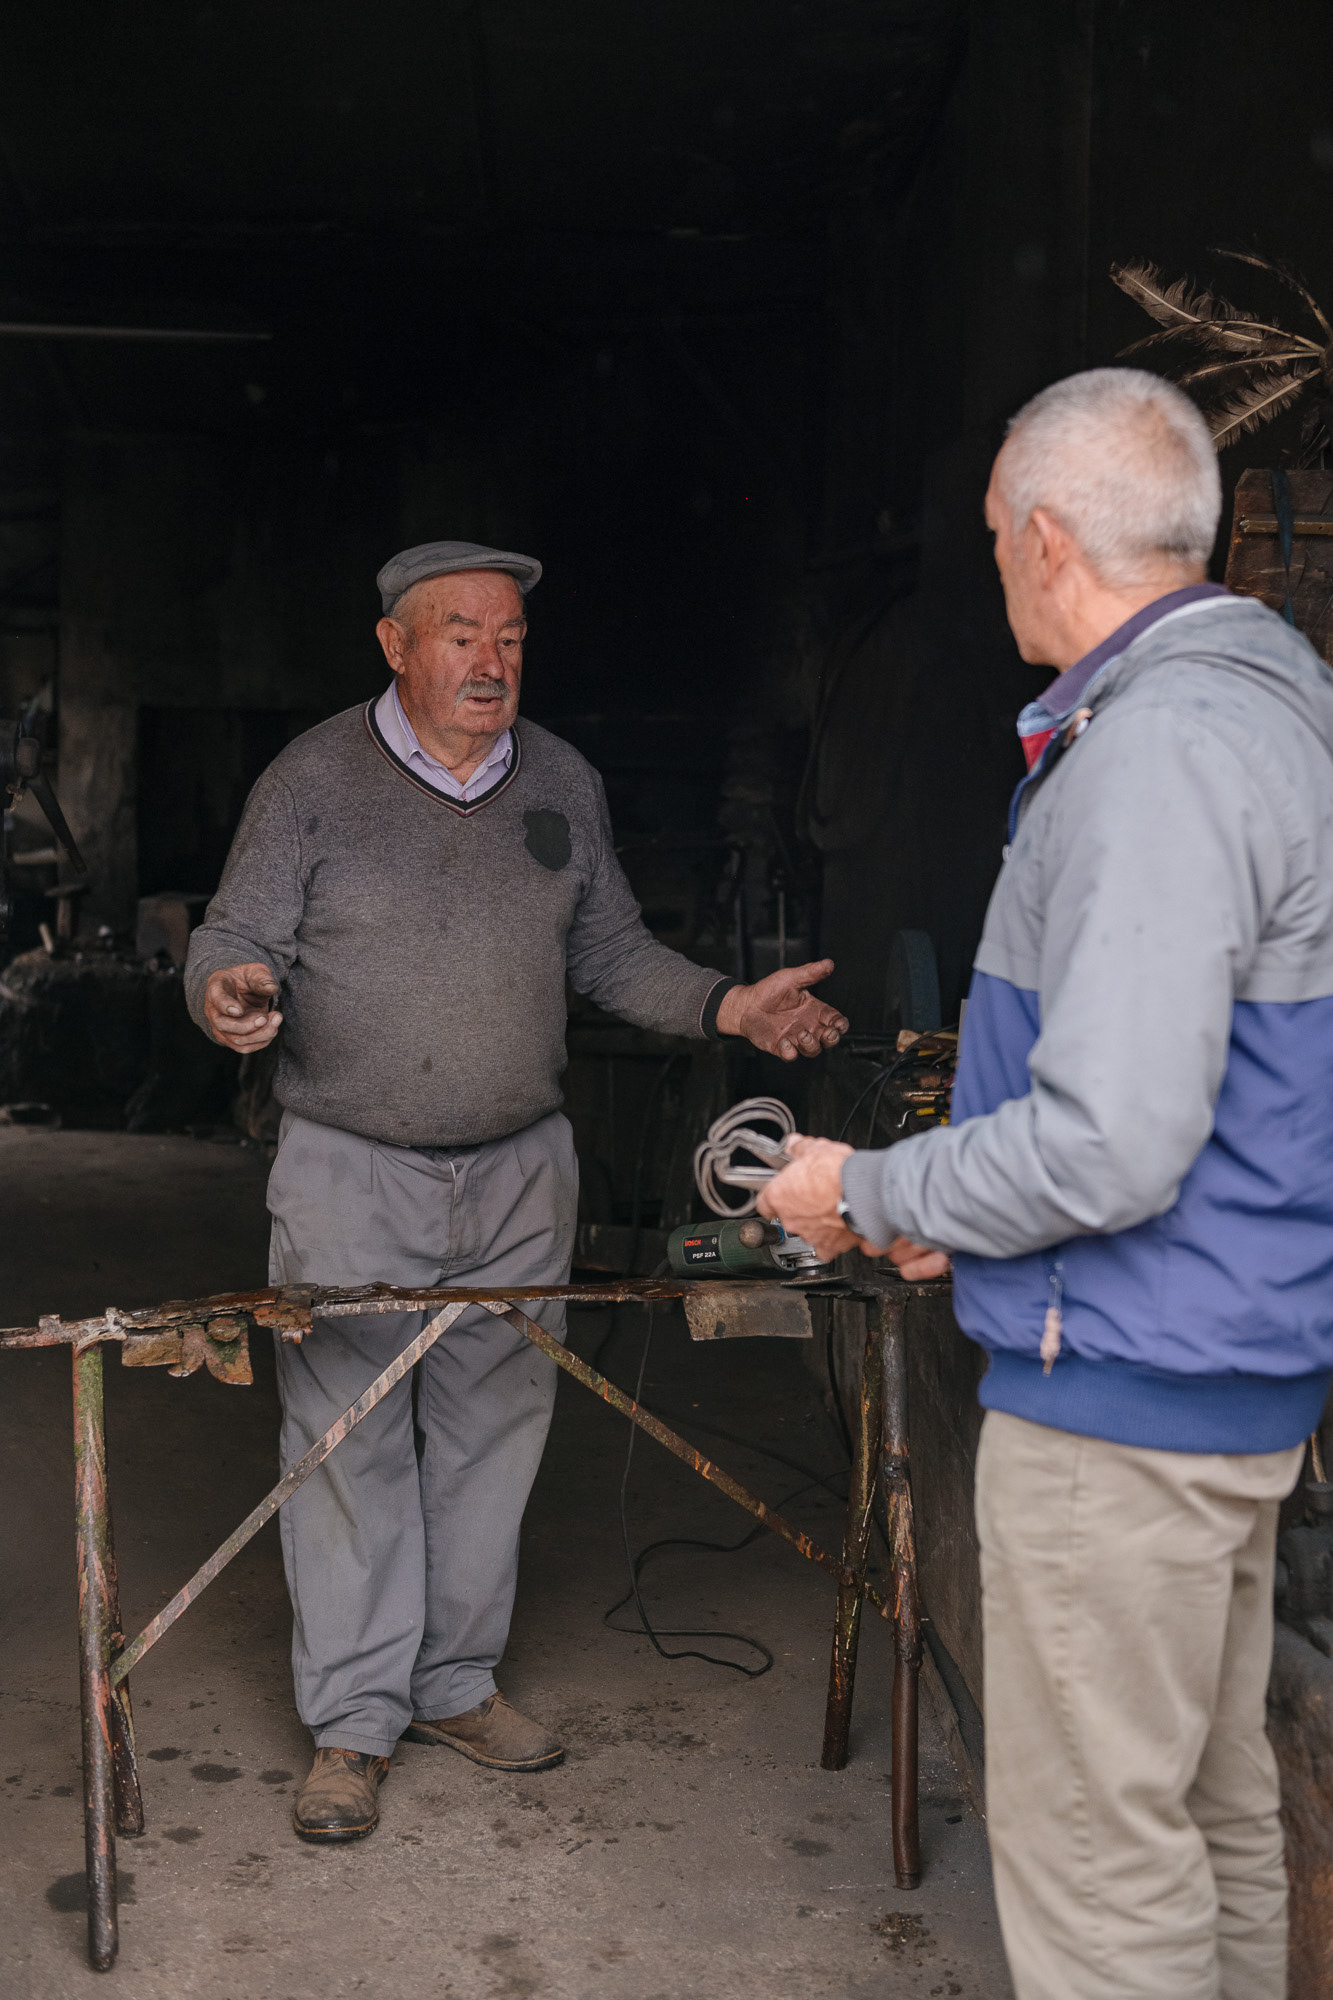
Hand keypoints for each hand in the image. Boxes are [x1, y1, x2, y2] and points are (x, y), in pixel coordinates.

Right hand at [204, 963, 282, 1053]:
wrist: (242, 991)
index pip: (217, 999)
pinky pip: (245, 1047)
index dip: (226, 1006)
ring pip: (236, 1040)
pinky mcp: (231, 1038)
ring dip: (260, 1034)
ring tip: (276, 1018)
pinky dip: (262, 1041)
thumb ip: (261, 978)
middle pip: (223, 1025)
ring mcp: (220, 1027)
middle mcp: (213, 1010)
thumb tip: (271, 988)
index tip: (239, 1010)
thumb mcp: (254, 971)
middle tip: (264, 1017)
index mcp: (216, 987)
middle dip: (247, 1025)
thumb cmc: (246, 979)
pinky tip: (272, 1028)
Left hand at [715, 959, 848, 1060]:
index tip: (838, 1024)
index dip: (841, 1024)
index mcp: (814, 1010)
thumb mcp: (790, 978)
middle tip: (827, 1033)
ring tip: (802, 1034)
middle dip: (832, 1039)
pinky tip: (785, 1042)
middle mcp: (808, 1026)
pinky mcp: (781, 1047)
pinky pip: (790, 1055)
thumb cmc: (769, 990)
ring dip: (812, 1045)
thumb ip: (810, 973)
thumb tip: (829, 963)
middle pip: (829, 1039)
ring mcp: (795, 1038)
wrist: (746, 1004)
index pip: (835, 1020)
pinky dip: (790, 1053)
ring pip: (813, 1050)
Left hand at [757, 1134, 951, 1276]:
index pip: (765, 1202)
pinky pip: (826, 1248)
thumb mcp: (815, 1149)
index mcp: (779, 1196)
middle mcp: (791, 1220)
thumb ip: (801, 1148)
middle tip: (815, 1195)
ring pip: (808, 1232)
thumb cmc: (839, 1173)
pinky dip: (832, 1240)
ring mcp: (810, 1235)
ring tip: (832, 1208)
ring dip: (817, 1223)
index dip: (776, 1196)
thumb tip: (795, 1144)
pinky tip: (841, 1226)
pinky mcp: (831, 1246)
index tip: (784, 1191)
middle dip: (801, 1208)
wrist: (864, 1193)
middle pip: (788, 1218)